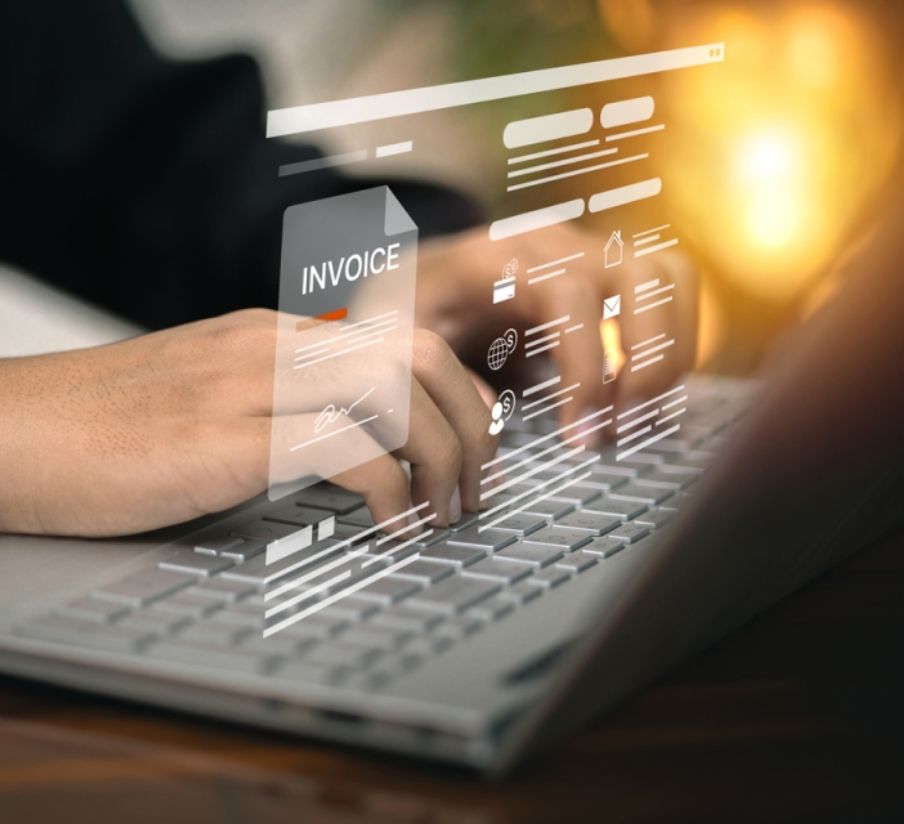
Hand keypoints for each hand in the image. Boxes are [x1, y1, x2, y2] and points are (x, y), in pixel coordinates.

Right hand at [0, 309, 495, 536]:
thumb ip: (278, 406)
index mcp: (272, 336)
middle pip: (417, 353)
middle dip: (469, 421)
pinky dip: (388, 487)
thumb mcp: (209, 398)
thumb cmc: (103, 427)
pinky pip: (341, 445)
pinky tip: (392, 524)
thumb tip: (349, 443)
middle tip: (477, 484)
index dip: (458, 391)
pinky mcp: (224, 436)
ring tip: (446, 509)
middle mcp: (270, 346)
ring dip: (441, 453)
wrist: (7, 431)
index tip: (474, 443)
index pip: (400, 338)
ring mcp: (247, 383)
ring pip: (393, 388)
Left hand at [416, 223, 697, 438]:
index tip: (579, 434)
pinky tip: (644, 395)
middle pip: (640, 276)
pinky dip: (675, 341)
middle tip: (621, 430)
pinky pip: (669, 290)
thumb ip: (427, 366)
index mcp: (498, 255)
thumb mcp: (393, 336)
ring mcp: (587, 248)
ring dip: (670, 351)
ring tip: (638, 416)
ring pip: (668, 277)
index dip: (585, 366)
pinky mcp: (607, 269)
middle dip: (646, 361)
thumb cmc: (407, 306)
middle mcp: (554, 241)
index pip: (569, 293)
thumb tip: (489, 406)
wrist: (421, 273)